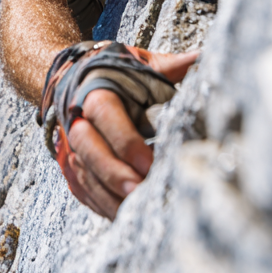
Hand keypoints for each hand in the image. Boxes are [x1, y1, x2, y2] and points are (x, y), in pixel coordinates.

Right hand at [59, 49, 198, 218]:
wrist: (74, 79)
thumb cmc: (116, 72)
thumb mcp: (140, 62)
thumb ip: (170, 65)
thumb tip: (203, 58)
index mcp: (94, 92)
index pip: (105, 116)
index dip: (125, 141)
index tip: (149, 163)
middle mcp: (75, 119)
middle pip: (87, 150)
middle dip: (113, 174)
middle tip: (140, 193)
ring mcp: (68, 145)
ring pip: (83, 174)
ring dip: (107, 196)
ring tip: (135, 211)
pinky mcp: (70, 165)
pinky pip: (81, 189)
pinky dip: (100, 204)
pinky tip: (122, 215)